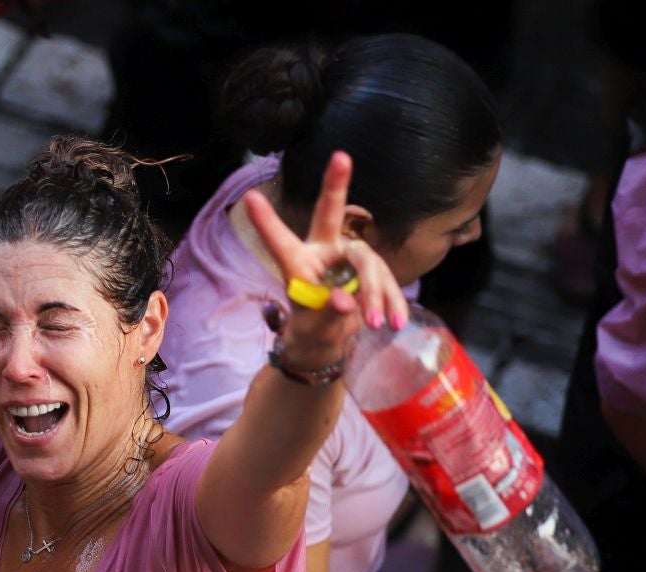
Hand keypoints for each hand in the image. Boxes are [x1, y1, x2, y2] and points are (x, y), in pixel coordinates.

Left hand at [241, 151, 407, 364]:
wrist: (331, 340)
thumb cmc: (312, 328)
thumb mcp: (314, 328)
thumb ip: (327, 314)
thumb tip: (345, 301)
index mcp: (298, 263)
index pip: (280, 242)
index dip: (267, 222)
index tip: (249, 198)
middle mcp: (323, 251)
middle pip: (330, 215)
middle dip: (335, 185)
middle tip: (341, 157)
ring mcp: (350, 257)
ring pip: (368, 262)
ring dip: (377, 293)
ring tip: (376, 325)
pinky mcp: (373, 271)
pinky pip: (387, 280)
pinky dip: (393, 301)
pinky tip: (396, 322)